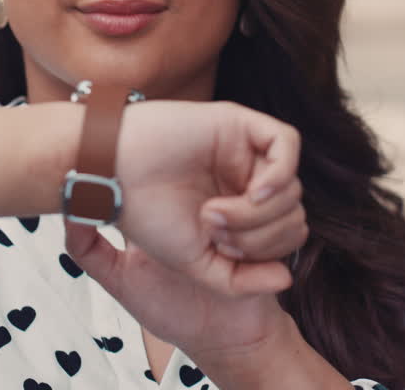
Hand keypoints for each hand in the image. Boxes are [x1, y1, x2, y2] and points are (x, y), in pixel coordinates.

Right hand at [112, 100, 306, 294]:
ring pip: (291, 188)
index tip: (220, 248)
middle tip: (215, 231)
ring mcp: (244, 151)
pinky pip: (287, 144)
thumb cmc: (146, 216)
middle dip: (261, 236)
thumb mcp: (198, 263)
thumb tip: (287, 279)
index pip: (285, 235)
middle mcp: (246, 180)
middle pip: (292, 214)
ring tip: (212, 213)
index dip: (264, 251)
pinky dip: (279, 176)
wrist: (111, 175)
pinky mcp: (239, 123)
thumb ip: (242, 280)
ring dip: (257, 213)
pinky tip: (253, 192)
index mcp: (240, 210)